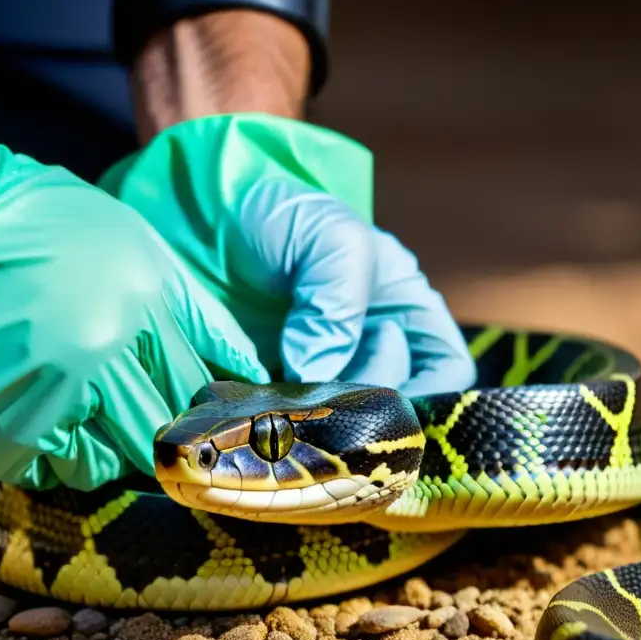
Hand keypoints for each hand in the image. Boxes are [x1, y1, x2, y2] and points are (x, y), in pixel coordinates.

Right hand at [0, 61, 267, 489]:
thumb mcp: (121, 238)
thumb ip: (182, 303)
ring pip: (113, 461)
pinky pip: (52, 474)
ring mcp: (46, 399)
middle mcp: (101, 355)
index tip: (214, 417)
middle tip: (146, 419)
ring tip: (78, 406)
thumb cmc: (22, 222)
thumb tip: (238, 367)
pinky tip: (34, 414)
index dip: (214, 403)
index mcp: (139, 301)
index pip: (205, 380)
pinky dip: (53, 455)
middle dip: (164, 429)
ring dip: (107, 445)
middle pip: (165, 429)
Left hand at [99, 113, 475, 396]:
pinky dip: (275, 423)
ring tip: (285, 397)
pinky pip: (283, 424)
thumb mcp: (327, 238)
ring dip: (317, 423)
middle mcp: (365, 350)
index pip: (445, 371)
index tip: (389, 404)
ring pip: (336, 426)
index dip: (430, 395)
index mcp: (402, 310)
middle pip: (391, 408)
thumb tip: (319, 371)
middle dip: (362, 410)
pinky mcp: (268, 390)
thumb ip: (337, 303)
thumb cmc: (277, 213)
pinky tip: (258, 408)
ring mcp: (315, 374)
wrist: (195, 214)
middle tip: (319, 388)